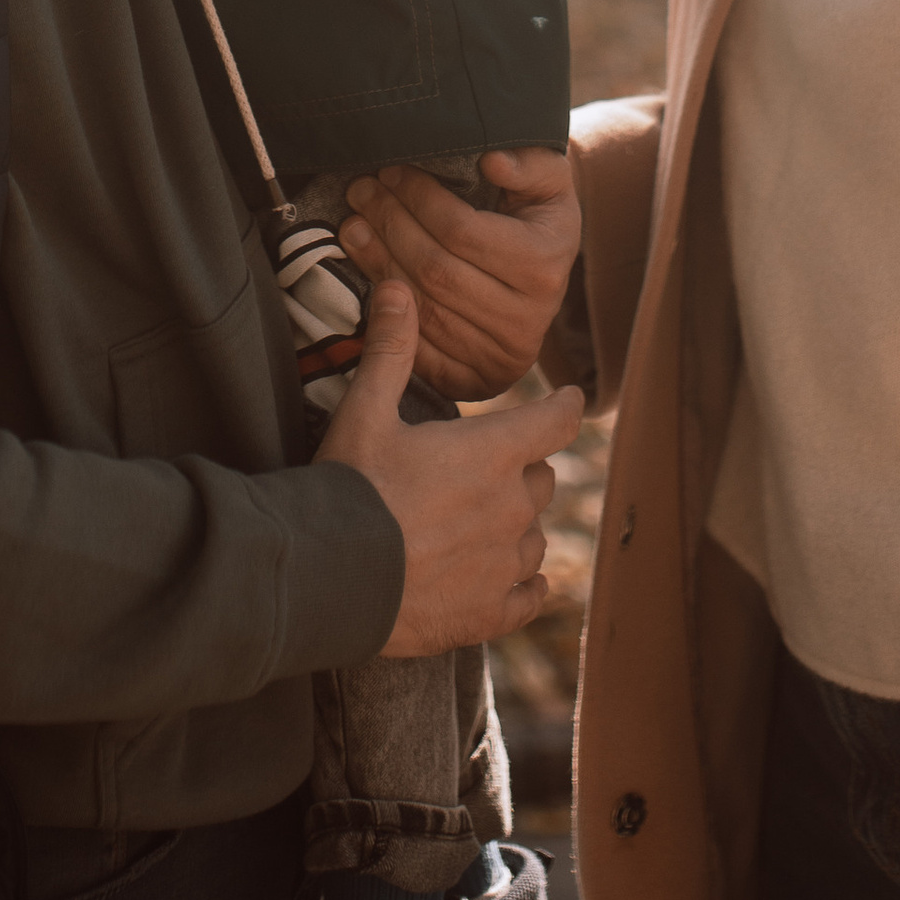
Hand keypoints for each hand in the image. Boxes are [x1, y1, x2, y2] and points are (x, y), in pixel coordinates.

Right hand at [314, 276, 581, 656]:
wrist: (329, 578)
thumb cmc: (350, 488)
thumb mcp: (365, 411)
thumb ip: (391, 350)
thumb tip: (397, 287)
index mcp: (492, 454)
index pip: (556, 421)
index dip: (565, 406)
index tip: (570, 399)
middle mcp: (512, 509)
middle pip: (543, 479)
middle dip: (524, 469)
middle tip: (491, 467)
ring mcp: (504, 566)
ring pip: (536, 538)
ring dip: (519, 527)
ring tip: (485, 524)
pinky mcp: (490, 613)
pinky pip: (530, 596)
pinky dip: (523, 587)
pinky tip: (507, 583)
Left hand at [336, 148, 581, 398]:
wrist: (546, 280)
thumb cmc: (538, 218)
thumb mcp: (549, 180)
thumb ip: (529, 164)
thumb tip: (491, 160)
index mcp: (544, 265)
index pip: (461, 230)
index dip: (418, 198)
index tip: (391, 171)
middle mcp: (527, 319)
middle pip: (435, 270)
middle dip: (389, 224)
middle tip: (360, 191)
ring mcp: (501, 357)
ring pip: (421, 309)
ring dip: (378, 263)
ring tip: (354, 225)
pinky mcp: (476, 381)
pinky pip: (418, 351)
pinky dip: (385, 313)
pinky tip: (367, 274)